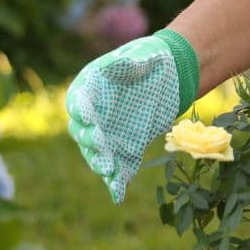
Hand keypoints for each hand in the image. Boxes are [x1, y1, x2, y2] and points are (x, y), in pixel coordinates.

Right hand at [65, 28, 198, 202]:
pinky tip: (118, 194)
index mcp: (89, 90)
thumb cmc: (149, 61)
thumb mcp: (141, 56)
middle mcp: (93, 115)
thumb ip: (130, 62)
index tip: (88, 117)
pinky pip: (118, 167)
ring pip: (98, 154)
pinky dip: (116, 181)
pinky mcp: (125, 148)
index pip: (78, 102)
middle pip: (84, 132)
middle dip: (91, 141)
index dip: (81, 110)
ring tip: (107, 170)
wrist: (170, 77)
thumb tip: (123, 63)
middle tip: (101, 145)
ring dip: (101, 163)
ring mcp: (107, 134)